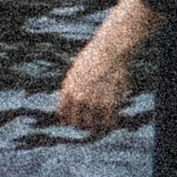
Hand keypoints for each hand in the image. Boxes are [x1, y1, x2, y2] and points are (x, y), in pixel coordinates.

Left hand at [56, 0, 149, 136]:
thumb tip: (67, 103)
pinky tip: (111, 121)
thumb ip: (70, 89)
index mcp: (68, 91)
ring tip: (100, 124)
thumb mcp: (75, 72)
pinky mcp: (110, 103)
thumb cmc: (94, 58)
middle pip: (78, 124)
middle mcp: (79, 99)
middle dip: (83, 124)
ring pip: (92, 127)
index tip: (78, 121)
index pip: (65, 117)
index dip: (71, 121)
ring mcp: (95, 102)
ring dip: (96, 127)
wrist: (111, 49)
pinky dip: (109, 125)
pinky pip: (108, 124)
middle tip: (90, 122)